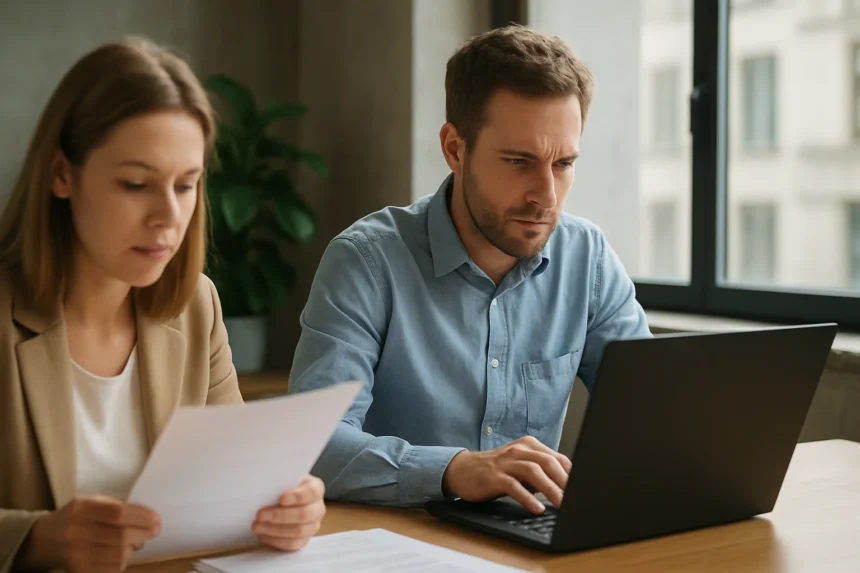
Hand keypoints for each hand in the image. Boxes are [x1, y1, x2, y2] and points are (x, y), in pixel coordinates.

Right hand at [17, 496, 159, 572]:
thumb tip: (149, 519)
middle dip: (144, 534)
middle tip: (155, 531)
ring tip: (137, 542)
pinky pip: (110, 569)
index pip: (118, 513)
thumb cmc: (77, 517)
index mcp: (83, 508)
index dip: (142, 517)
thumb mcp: (92, 503)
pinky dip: (122, 561)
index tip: (157, 519)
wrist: (45, 539)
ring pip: (117, 555)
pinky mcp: (78, 570)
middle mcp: (77, 531)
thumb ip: (117, 507)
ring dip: (134, 548)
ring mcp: (75, 554)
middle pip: (120, 536)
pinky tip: (124, 554)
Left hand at [253, 475, 325, 551]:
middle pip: (305, 514)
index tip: (281, 499)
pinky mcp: (303, 540)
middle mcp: (318, 508)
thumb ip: (279, 480)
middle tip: (260, 514)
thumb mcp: (282, 478)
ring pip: (298, 531)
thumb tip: (264, 483)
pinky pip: (292, 545)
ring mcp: (312, 525)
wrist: (279, 500)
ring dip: (275, 530)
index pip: (312, 492)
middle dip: (281, 516)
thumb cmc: (281, 486)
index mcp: (316, 488)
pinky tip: (263, 535)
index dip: (298, 496)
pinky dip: (275, 541)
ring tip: (257, 526)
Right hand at [442, 436, 571, 513]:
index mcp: (529, 446)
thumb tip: (566, 489)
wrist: (463, 470)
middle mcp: (519, 450)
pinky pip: (514, 486)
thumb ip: (542, 474)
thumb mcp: (521, 468)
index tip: (582, 490)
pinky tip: (537, 509)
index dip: (572, 474)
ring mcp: (506, 462)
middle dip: (565, 481)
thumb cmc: (497, 471)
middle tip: (576, 498)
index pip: (557, 458)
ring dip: (550, 489)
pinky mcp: (494, 476)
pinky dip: (527, 498)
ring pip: (533, 472)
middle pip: (548, 462)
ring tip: (561, 505)